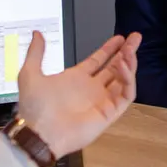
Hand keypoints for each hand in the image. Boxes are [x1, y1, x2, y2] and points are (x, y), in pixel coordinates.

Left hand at [15, 31, 141, 157]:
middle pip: (115, 67)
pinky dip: (128, 80)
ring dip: (129, 64)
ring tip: (129, 50)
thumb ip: (36, 52)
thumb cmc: (33, 109)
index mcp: (76, 79)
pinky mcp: (109, 113)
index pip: (99, 60)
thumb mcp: (30, 73)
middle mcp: (91, 89)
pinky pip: (126, 95)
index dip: (109, 49)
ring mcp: (102, 101)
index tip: (120, 38)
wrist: (39, 133)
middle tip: (135, 37)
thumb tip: (37, 33)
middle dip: (126, 52)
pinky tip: (124, 66)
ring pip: (123, 79)